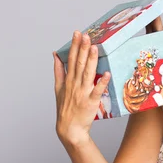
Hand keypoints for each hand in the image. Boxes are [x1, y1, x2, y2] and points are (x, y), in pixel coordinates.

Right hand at [53, 31, 110, 146]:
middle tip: (86, 35)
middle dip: (82, 48)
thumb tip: (56, 55)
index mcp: (68, 80)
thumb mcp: (57, 88)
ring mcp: (82, 93)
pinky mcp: (91, 102)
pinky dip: (101, 83)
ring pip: (87, 73)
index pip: (71, 59)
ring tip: (94, 47)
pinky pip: (97, 91)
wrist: (69, 129)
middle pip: (79, 63)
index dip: (75, 46)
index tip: (77, 33)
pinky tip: (106, 74)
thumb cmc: (65, 108)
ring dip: (91, 60)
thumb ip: (58, 71)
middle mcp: (74, 84)